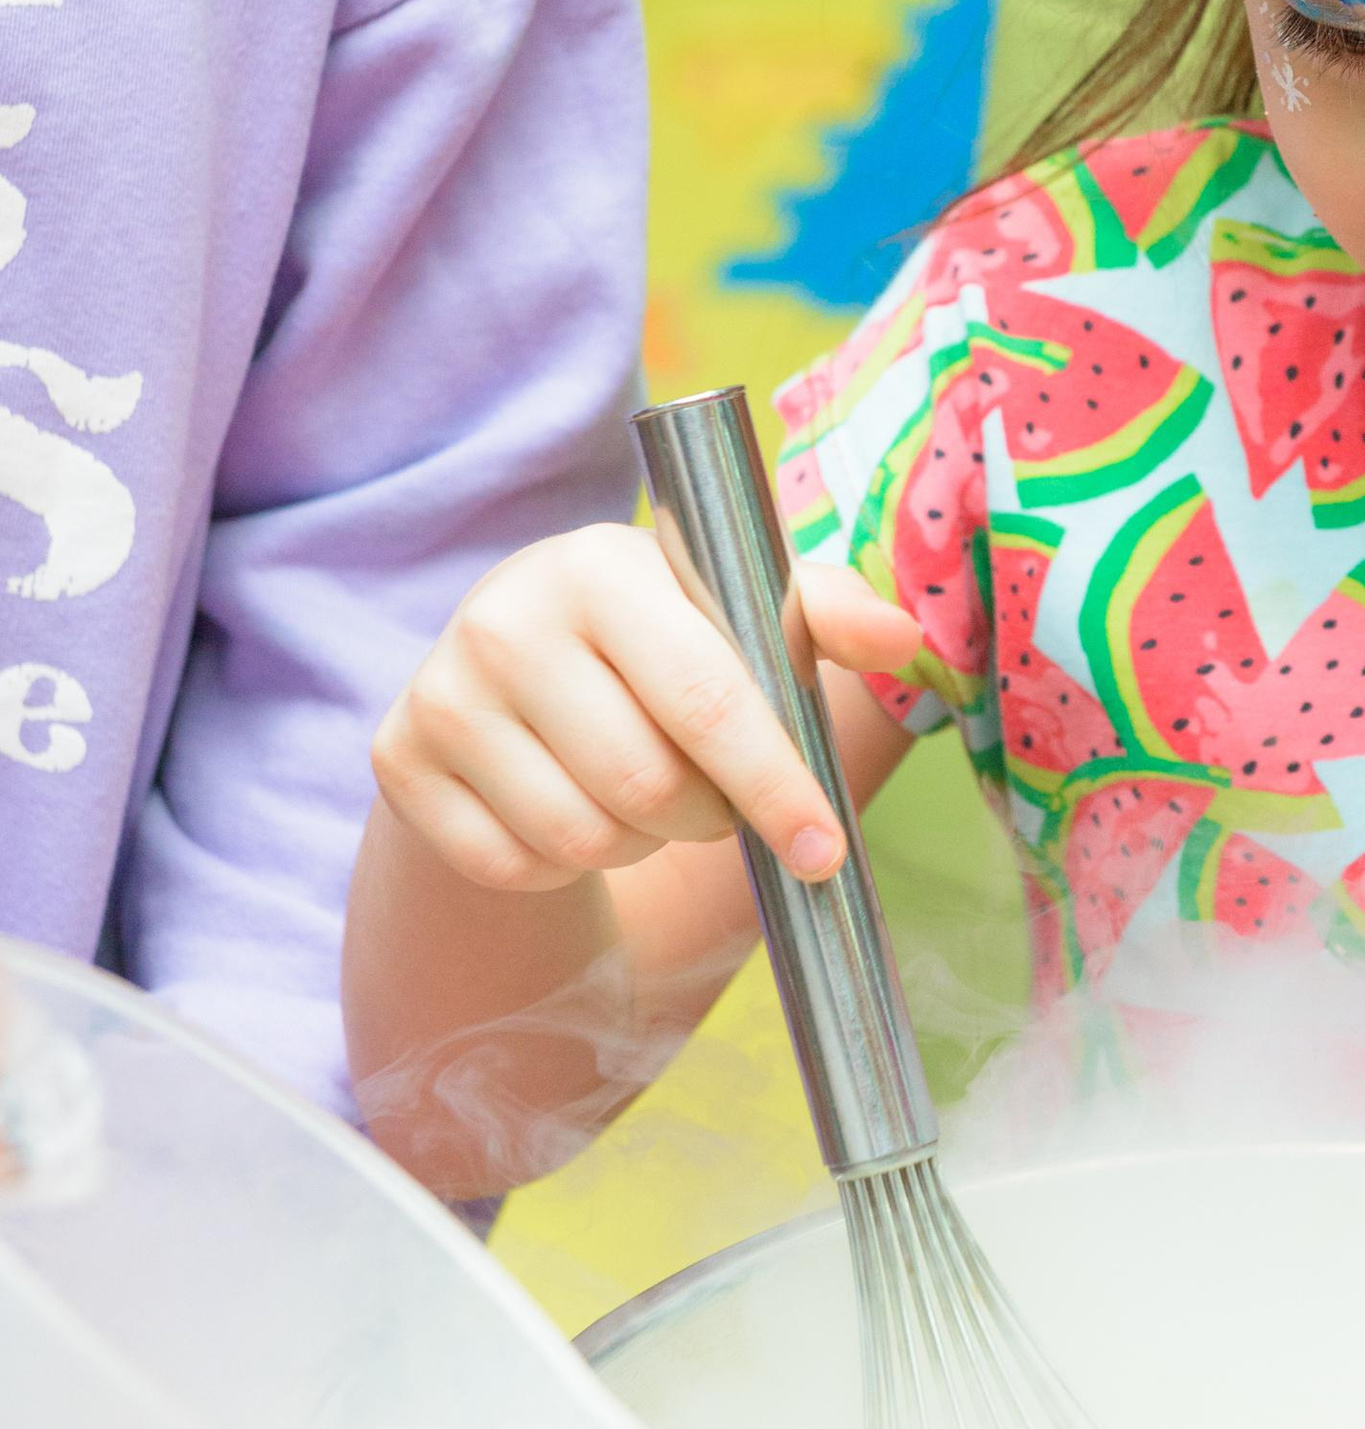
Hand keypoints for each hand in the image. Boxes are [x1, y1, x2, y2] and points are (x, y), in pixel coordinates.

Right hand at [371, 524, 922, 897]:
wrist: (518, 654)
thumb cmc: (664, 633)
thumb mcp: (743, 608)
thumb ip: (825, 614)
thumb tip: (901, 638)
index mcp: (601, 564)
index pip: (706, 699)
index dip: (775, 785)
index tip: (825, 850)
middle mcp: (504, 617)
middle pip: (646, 786)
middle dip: (708, 814)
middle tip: (714, 794)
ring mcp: (442, 690)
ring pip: (582, 837)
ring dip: (639, 839)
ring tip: (639, 785)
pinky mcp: (399, 758)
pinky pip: (514, 865)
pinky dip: (562, 861)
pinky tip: (570, 802)